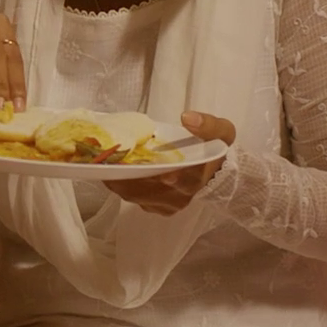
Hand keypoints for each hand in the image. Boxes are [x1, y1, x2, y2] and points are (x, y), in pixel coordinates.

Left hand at [106, 111, 236, 215]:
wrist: (216, 173)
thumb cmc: (214, 149)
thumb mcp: (222, 132)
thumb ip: (209, 125)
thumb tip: (187, 117)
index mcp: (196, 178)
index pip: (178, 180)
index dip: (160, 174)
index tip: (145, 167)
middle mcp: (180, 196)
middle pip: (148, 189)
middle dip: (127, 175)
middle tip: (109, 159)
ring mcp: (166, 205)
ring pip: (136, 195)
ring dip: (118, 180)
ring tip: (103, 163)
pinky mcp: (157, 208)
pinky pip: (133, 199)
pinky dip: (120, 185)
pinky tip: (109, 171)